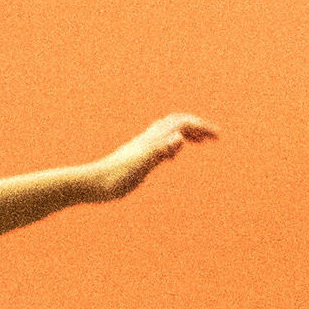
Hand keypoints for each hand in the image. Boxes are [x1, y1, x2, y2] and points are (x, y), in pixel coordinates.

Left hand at [91, 113, 219, 199]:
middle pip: (176, 124)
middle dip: (196, 127)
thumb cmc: (114, 178)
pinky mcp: (134, 158)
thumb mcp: (141, 165)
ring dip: (185, 132)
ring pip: (166, 131)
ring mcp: (140, 147)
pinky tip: (171, 156)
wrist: (90, 184)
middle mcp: (147, 140)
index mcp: (152, 140)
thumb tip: (180, 138)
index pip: (182, 124)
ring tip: (198, 142)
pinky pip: (157, 144)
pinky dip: (171, 144)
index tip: (218, 136)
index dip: (201, 127)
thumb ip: (160, 150)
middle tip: (213, 137)